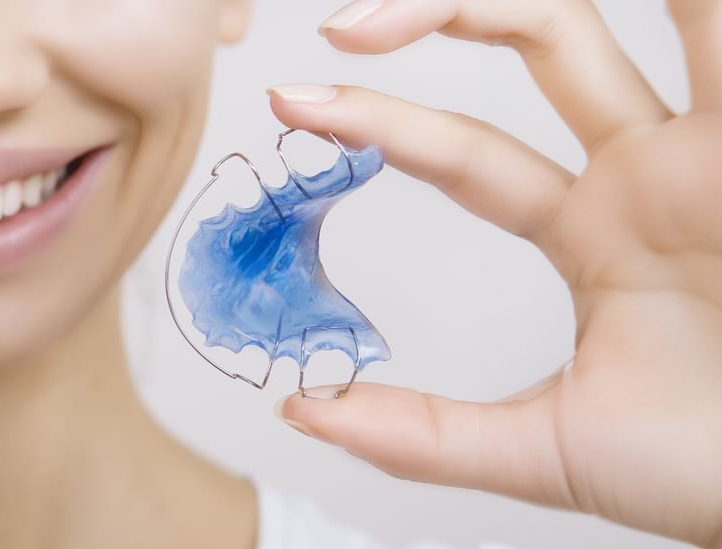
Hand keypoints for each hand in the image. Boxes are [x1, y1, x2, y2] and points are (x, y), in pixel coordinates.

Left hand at [270, 1, 721, 545]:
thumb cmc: (708, 471)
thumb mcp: (547, 448)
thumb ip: (423, 434)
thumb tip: (305, 410)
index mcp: (591, 226)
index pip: (464, 152)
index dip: (376, 122)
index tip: (291, 101)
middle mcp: (648, 168)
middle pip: (544, 39)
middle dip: (441, 11)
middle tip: (339, 28)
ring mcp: (708, 150)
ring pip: (634, 13)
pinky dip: (692, 3)